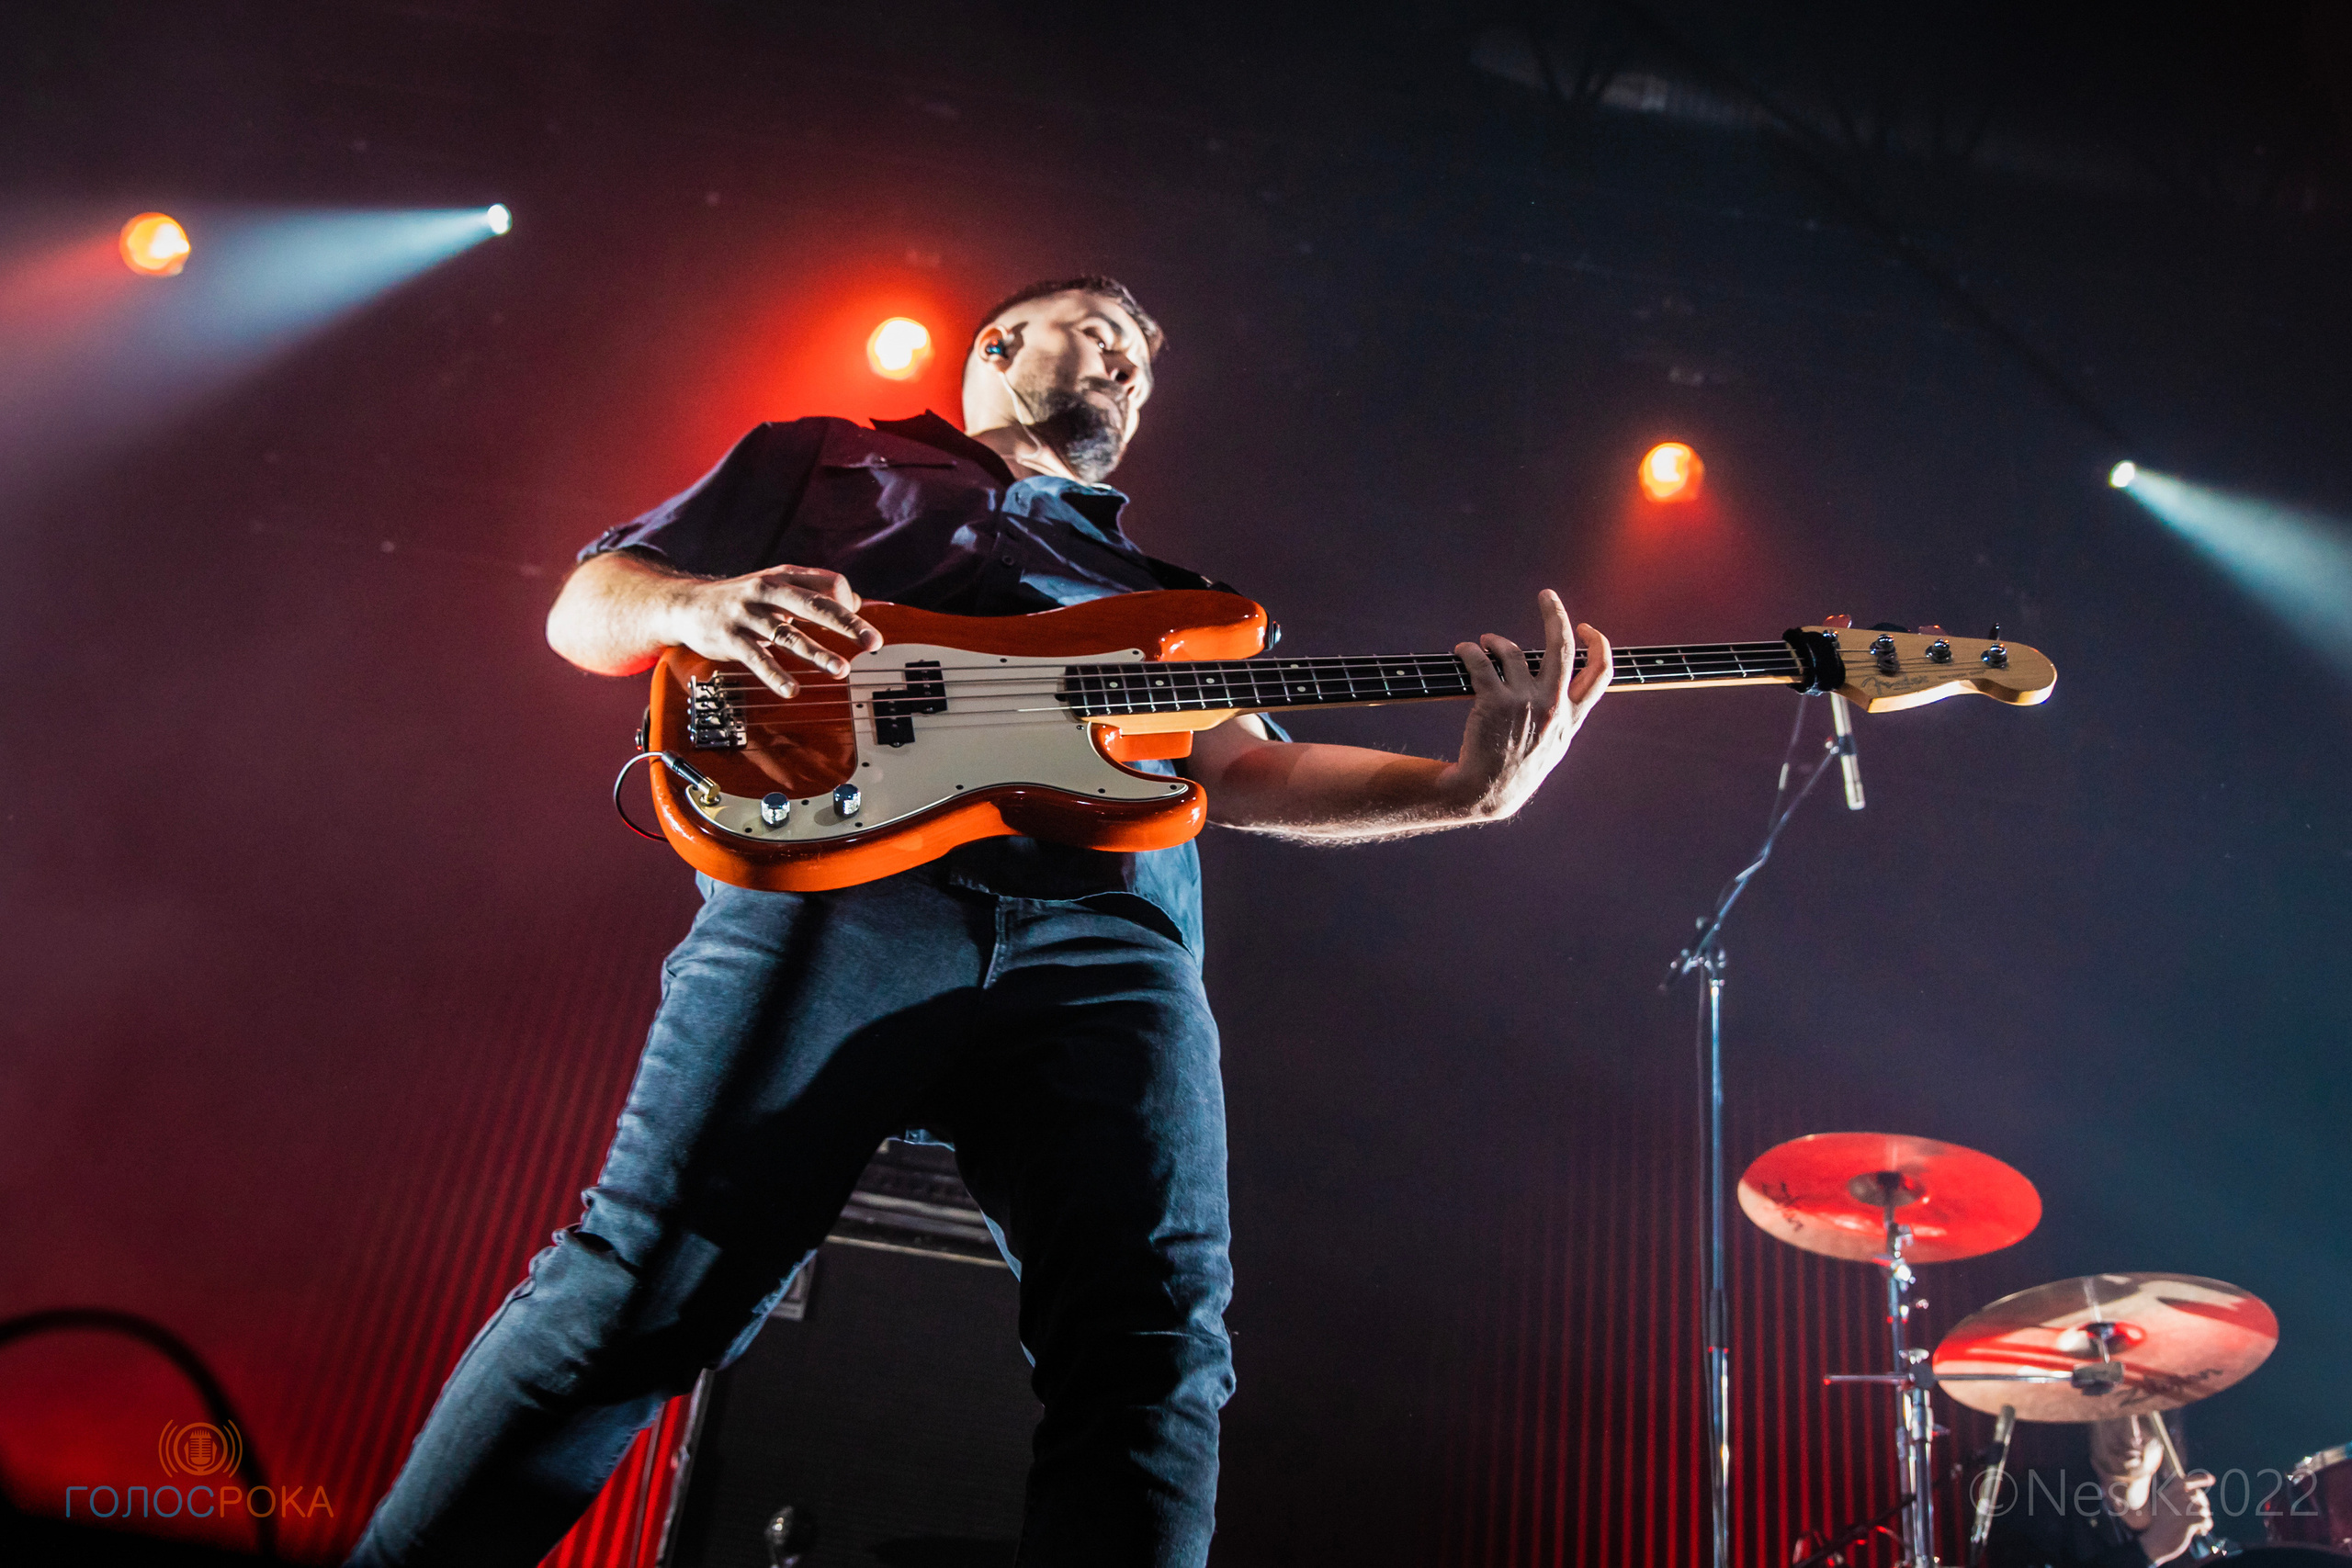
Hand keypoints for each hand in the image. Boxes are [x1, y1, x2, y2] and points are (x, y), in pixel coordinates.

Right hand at [659, 565, 883, 697]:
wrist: (687, 605)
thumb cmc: (741, 598)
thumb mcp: (776, 585)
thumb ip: (814, 590)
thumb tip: (854, 601)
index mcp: (784, 576)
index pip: (828, 584)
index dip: (847, 605)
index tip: (861, 629)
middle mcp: (767, 591)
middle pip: (814, 605)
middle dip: (846, 624)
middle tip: (872, 642)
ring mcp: (747, 614)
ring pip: (788, 634)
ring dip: (817, 653)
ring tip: (841, 670)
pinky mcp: (730, 638)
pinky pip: (757, 658)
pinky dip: (775, 675)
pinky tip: (791, 690)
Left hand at [1435, 589, 1610, 820]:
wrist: (1485, 791)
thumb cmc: (1517, 769)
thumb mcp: (1555, 746)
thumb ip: (1565, 717)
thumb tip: (1571, 691)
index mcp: (1571, 717)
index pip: (1601, 672)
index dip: (1598, 643)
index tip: (1585, 627)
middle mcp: (1552, 706)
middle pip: (1563, 647)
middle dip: (1556, 614)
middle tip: (1546, 595)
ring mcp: (1524, 703)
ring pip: (1512, 652)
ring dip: (1495, 642)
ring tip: (1484, 643)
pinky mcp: (1493, 701)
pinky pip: (1481, 662)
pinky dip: (1470, 651)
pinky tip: (1464, 651)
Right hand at [2134, 1470, 2213, 1564]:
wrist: (2154, 1543)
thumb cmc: (2161, 1526)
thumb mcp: (2163, 1507)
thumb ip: (2175, 1498)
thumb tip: (2196, 1493)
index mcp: (2166, 1493)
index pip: (2184, 1481)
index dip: (2200, 1479)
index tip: (2211, 1479)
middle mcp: (2173, 1499)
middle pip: (2198, 1495)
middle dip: (2203, 1504)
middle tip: (2200, 1515)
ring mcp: (2180, 1509)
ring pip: (2203, 1508)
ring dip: (2204, 1518)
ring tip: (2197, 1526)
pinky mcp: (2187, 1522)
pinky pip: (2206, 1520)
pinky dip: (2206, 1526)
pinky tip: (2199, 1531)